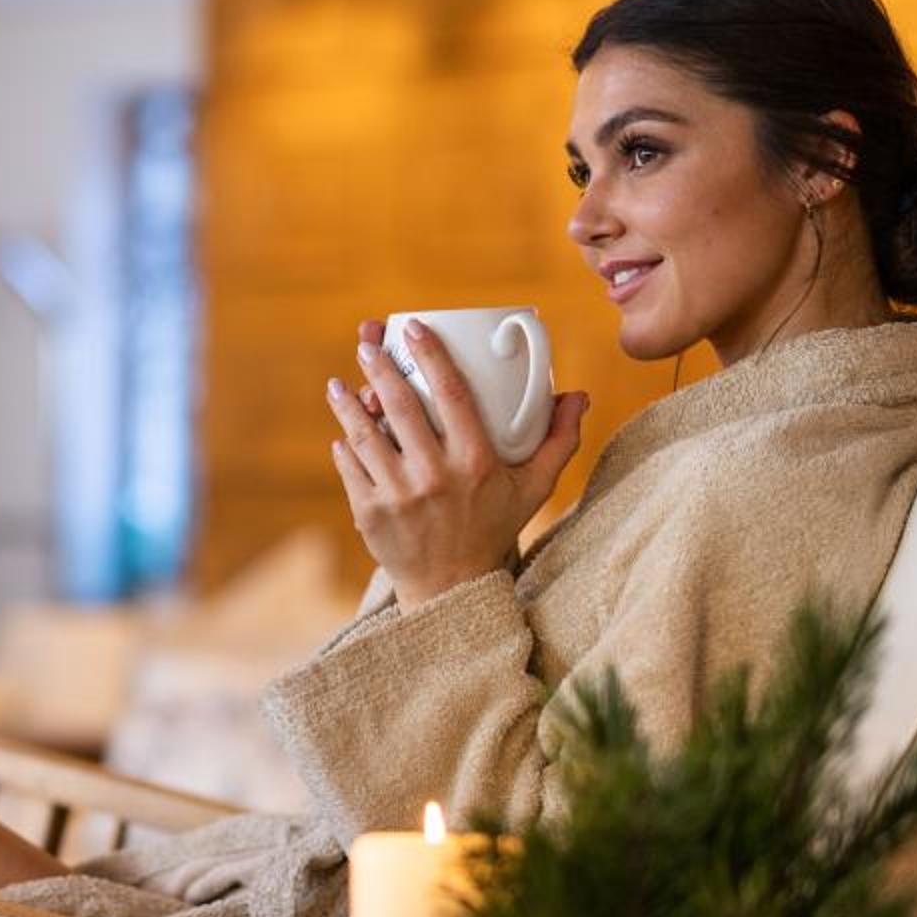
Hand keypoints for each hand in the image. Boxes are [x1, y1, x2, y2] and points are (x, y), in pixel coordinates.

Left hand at [326, 317, 586, 607]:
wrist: (452, 589)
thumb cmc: (494, 529)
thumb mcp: (534, 489)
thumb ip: (558, 441)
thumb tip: (578, 396)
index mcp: (475, 462)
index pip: (450, 395)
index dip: (430, 356)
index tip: (412, 328)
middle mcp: (434, 476)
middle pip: (400, 406)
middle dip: (379, 368)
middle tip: (367, 342)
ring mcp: (398, 494)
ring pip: (366, 434)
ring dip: (349, 403)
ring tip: (339, 384)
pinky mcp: (369, 513)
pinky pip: (351, 466)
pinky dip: (345, 444)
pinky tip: (343, 429)